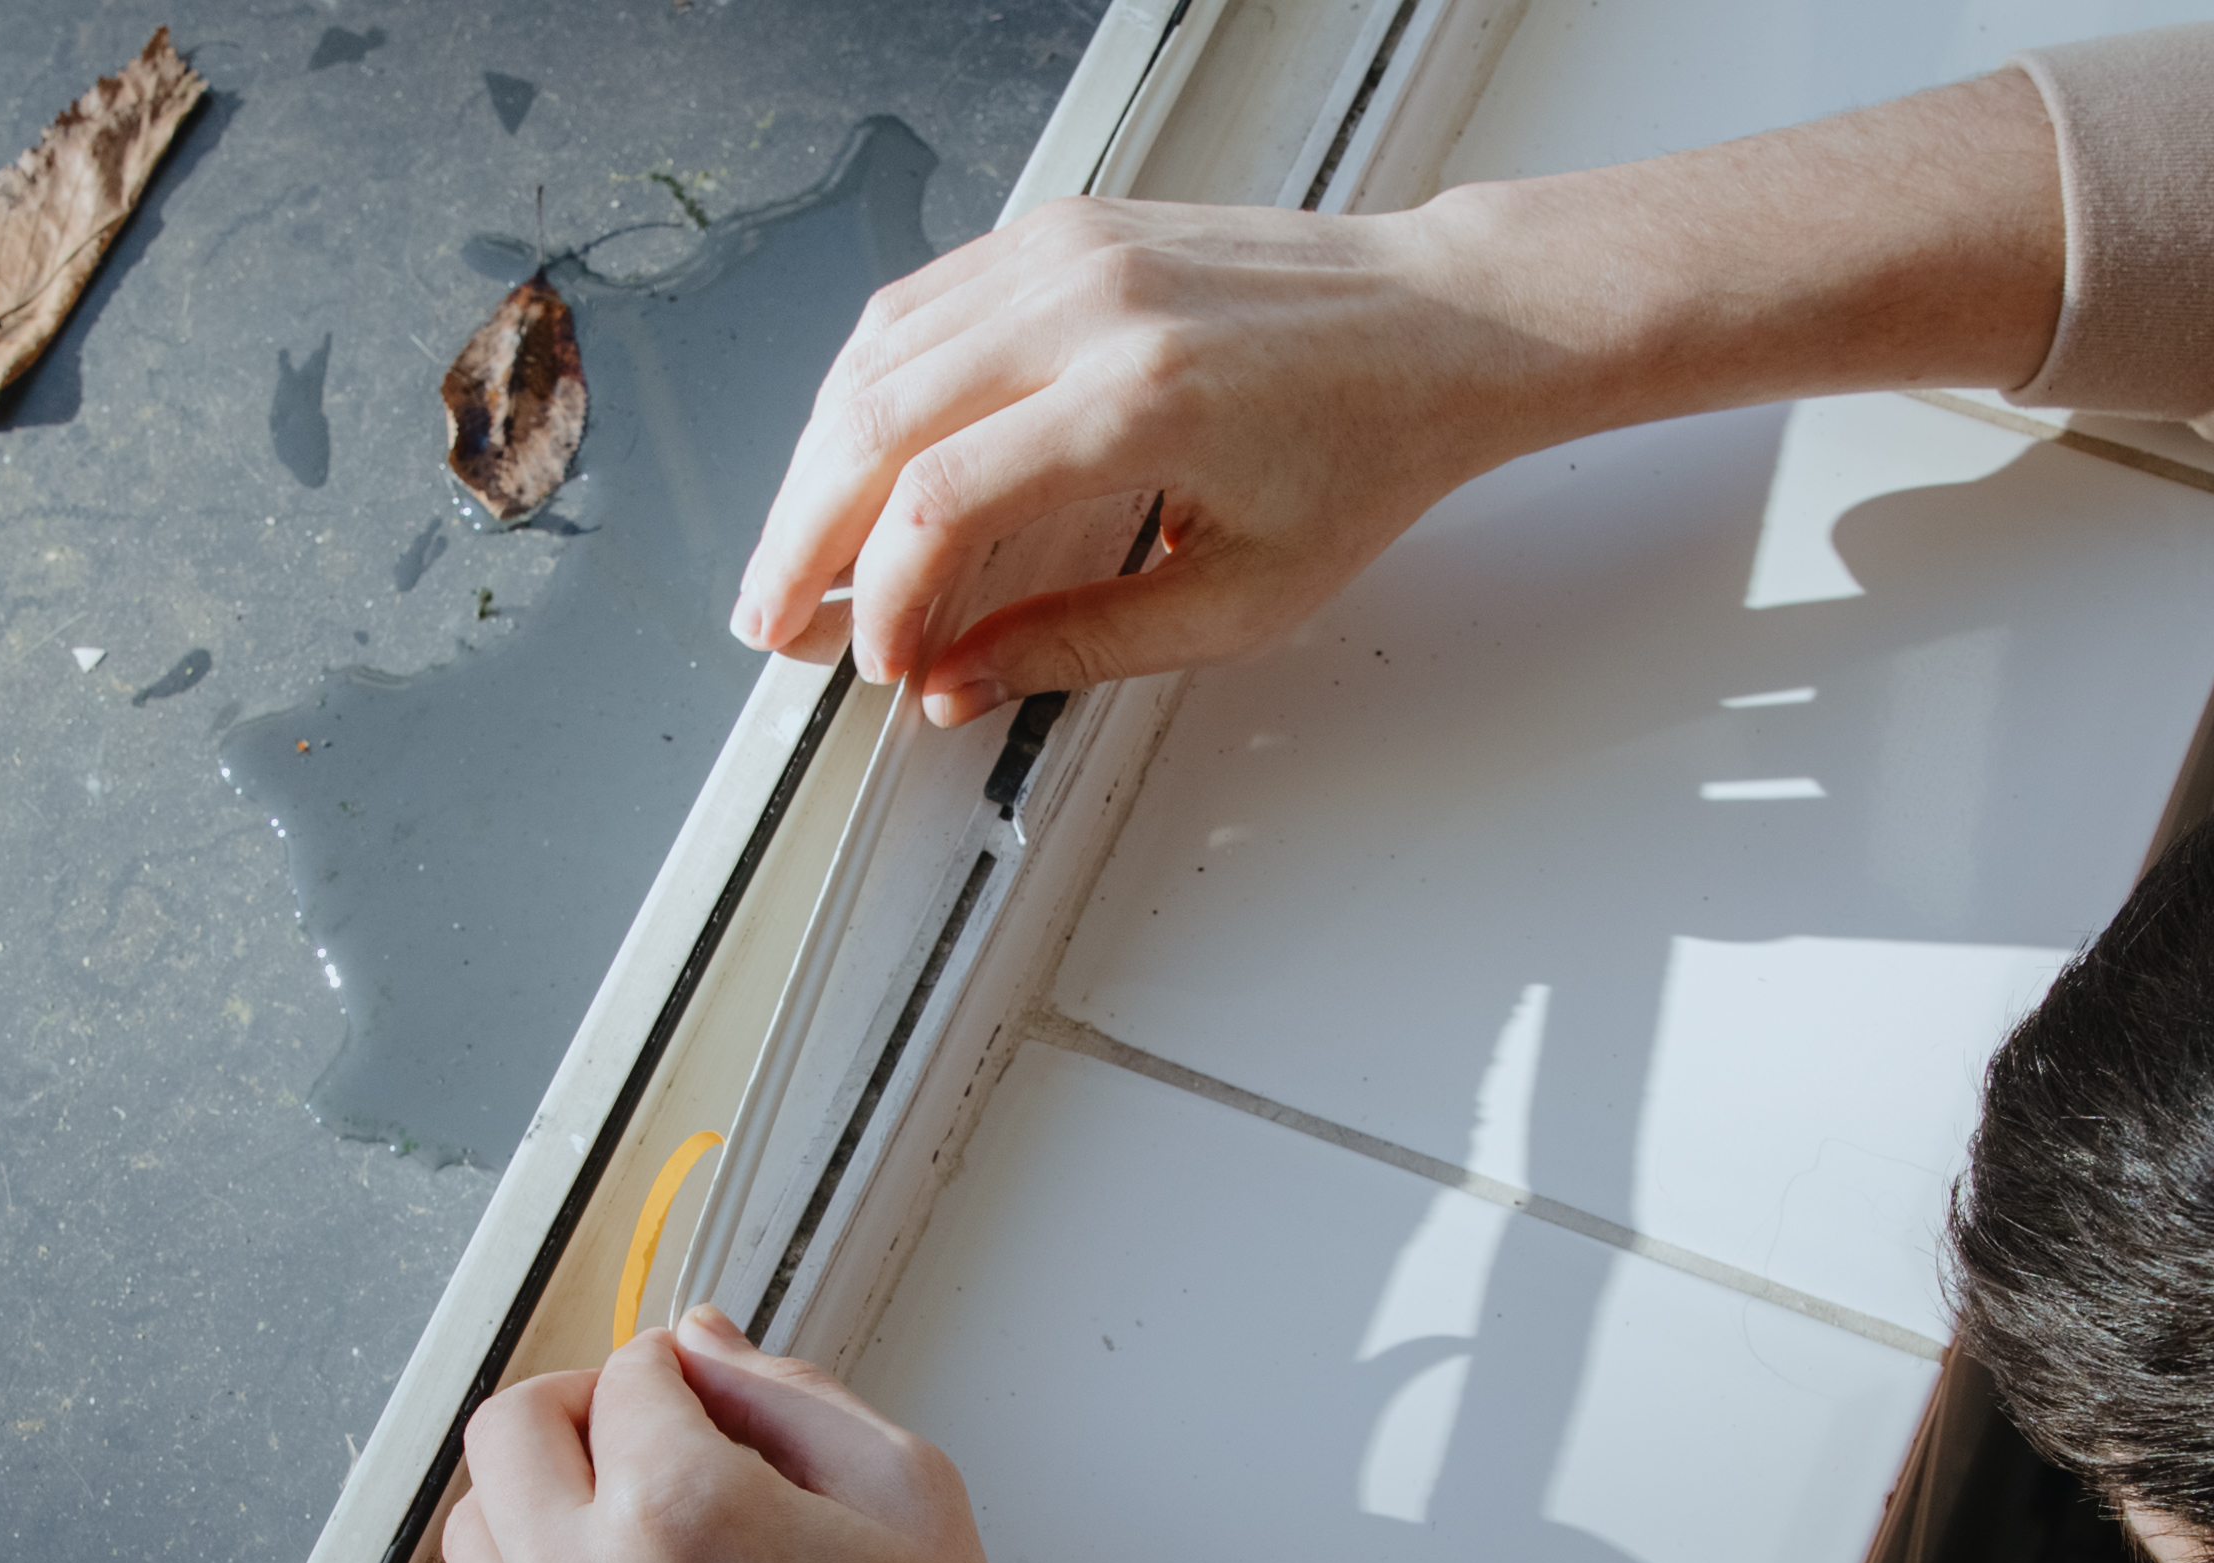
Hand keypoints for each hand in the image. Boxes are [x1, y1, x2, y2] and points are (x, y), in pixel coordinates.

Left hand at [442, 1306, 1087, 1562]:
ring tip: (649, 1554)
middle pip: (505, 1434)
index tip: (710, 1406)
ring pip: (477, 1539)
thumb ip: (789, 1392)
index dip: (680, 1377)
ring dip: (548, 1513)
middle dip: (579, 1417)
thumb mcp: (908, 1493)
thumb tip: (700, 1344)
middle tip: (650, 1449)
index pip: (624, 1374)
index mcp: (678, 1509)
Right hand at [735, 192, 1549, 726]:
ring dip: (817, 462)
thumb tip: (959, 682)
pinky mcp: (1064, 229)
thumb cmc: (1366, 452)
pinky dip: (868, 390)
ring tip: (799, 555)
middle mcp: (1091, 306)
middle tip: (773, 621)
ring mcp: (1069, 250)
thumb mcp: (1244, 596)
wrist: (1440, 322)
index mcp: (1143, 401)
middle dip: (805, 535)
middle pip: (877, 420)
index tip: (878, 664)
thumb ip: (1086, 643)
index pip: (941, 501)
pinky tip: (854, 460)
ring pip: (878, 353)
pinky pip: (921, 305)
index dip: (882, 598)